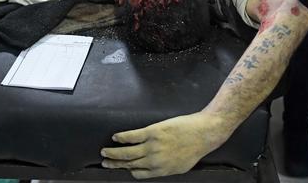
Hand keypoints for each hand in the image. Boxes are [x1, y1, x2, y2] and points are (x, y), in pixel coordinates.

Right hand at [101, 112, 230, 178]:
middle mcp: (153, 161)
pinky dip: (122, 137)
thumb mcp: (180, 167)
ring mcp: (152, 147)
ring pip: (127, 152)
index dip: (127, 171)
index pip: (138, 174)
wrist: (203, 134)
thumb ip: (165, 168)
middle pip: (129, 164)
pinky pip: (132, 136)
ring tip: (105, 152)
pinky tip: (115, 137)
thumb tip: (155, 168)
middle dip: (115, 164)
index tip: (121, 168)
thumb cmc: (194, 149)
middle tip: (105, 163)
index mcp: (160, 171)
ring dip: (113, 153)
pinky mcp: (152, 132)